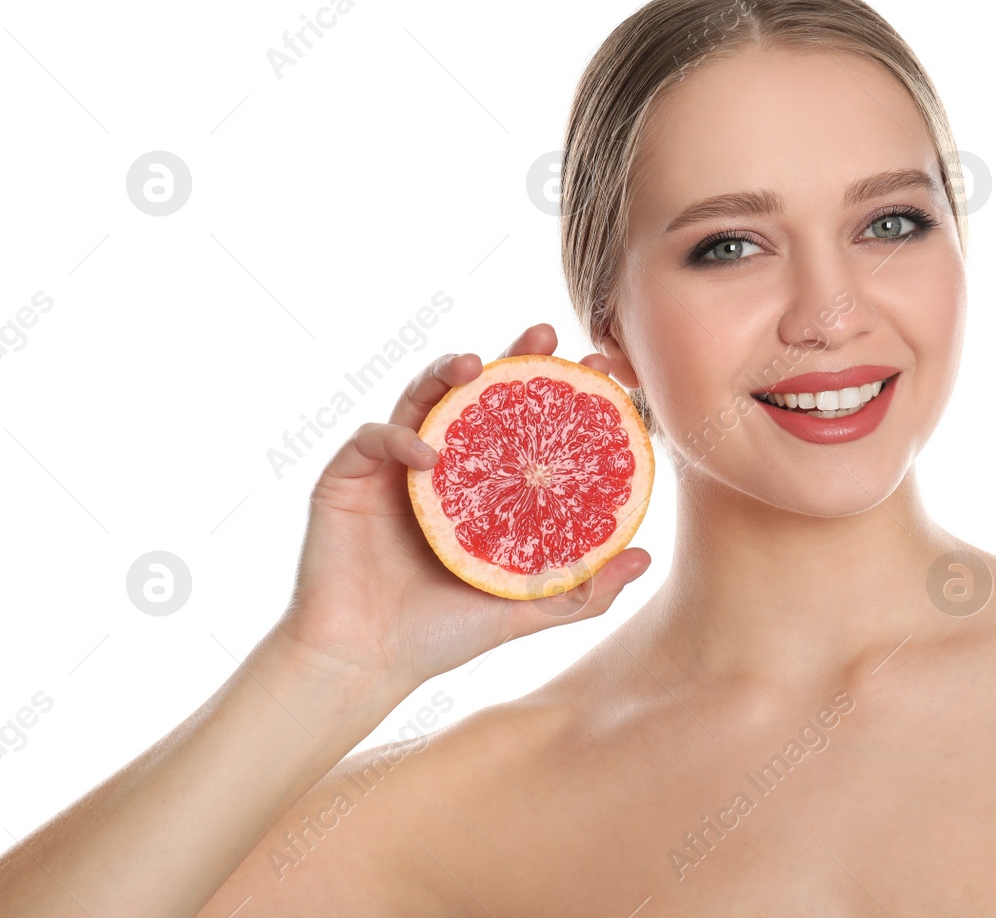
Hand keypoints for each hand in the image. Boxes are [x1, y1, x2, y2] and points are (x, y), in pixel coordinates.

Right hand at [275, 323, 651, 692]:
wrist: (363, 665)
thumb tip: (647, 556)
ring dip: (446, 371)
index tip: (600, 368)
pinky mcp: (348, 477)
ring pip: (420, 396)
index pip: (523, 422)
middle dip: (510, 354)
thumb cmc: (441, 636)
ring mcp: (393, 467)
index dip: (558, 389)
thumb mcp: (522, 609)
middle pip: (477, 392)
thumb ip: (581, 588)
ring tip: (476, 363)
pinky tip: (429, 450)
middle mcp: (441, 464)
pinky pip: (373, 437)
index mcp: (481, 485)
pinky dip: (400, 435)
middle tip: (544, 332)